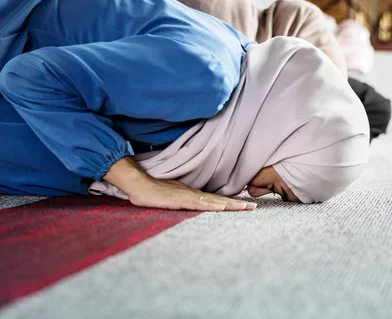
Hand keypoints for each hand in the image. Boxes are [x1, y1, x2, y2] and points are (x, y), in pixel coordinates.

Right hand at [103, 156, 256, 210]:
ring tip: (244, 207)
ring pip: (212, 201)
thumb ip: (184, 201)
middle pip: (218, 199)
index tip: (246, 204)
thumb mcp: (172, 198)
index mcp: (192, 194)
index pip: (216, 199)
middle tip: (254, 206)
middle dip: (237, 204)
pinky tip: (220, 206)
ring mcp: (186, 196)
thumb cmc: (152, 192)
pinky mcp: (178, 199)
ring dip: (229, 205)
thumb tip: (196, 206)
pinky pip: (197, 202)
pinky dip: (210, 205)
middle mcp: (192, 194)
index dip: (231, 202)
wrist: (137, 184)